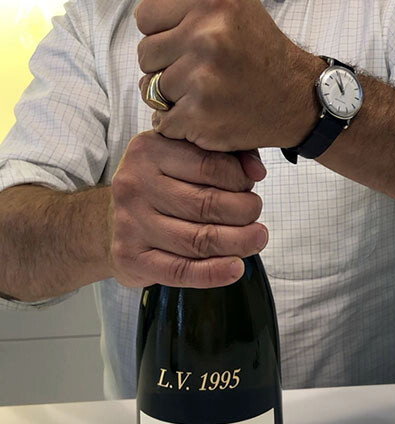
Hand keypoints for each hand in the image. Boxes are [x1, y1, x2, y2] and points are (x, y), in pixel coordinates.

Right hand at [109, 130, 267, 288]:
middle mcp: (135, 184)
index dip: (240, 179)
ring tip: (256, 238)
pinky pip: (179, 270)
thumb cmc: (158, 186)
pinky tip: (235, 268)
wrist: (109, 221)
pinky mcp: (130, 257)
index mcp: (150, 150)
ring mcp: (130, 222)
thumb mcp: (182, 156)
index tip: (250, 187)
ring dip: (237, 242)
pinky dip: (213, 273)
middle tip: (256, 215)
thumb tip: (256, 171)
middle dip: (244, 212)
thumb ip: (224, 154)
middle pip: (206, 204)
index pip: (209, 165)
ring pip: (197, 239)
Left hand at [135, 0, 321, 150]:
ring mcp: (203, 77)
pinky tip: (206, 111)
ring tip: (205, 88)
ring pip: (150, 88)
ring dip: (171, 93)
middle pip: (145, 53)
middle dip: (166, 62)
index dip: (160, 28)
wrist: (294, 95)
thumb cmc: (258, 45)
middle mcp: (208, 34)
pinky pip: (163, 119)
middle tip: (201, 66)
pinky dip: (179, 121)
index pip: (145, 12)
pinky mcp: (200, 114)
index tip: (186, 37)